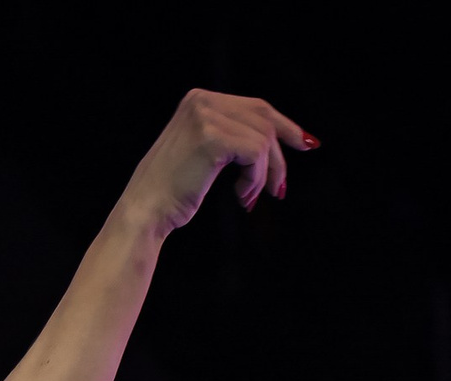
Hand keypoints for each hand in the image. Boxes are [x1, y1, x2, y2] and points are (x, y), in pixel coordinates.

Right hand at [120, 90, 313, 237]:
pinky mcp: (212, 137)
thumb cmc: (172, 193)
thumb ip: (230, 138)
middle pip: (264, 119)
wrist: (145, 210)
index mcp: (199, 100)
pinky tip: (241, 196)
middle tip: (280, 189)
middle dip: (279, 156)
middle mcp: (203, 101)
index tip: (305, 143)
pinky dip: (255, 179)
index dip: (284, 125)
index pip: (256, 106)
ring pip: (263, 139)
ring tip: (247, 198)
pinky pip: (255, 153)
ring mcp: (206, 116)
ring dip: (263, 175)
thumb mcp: (202, 154)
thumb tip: (271, 143)